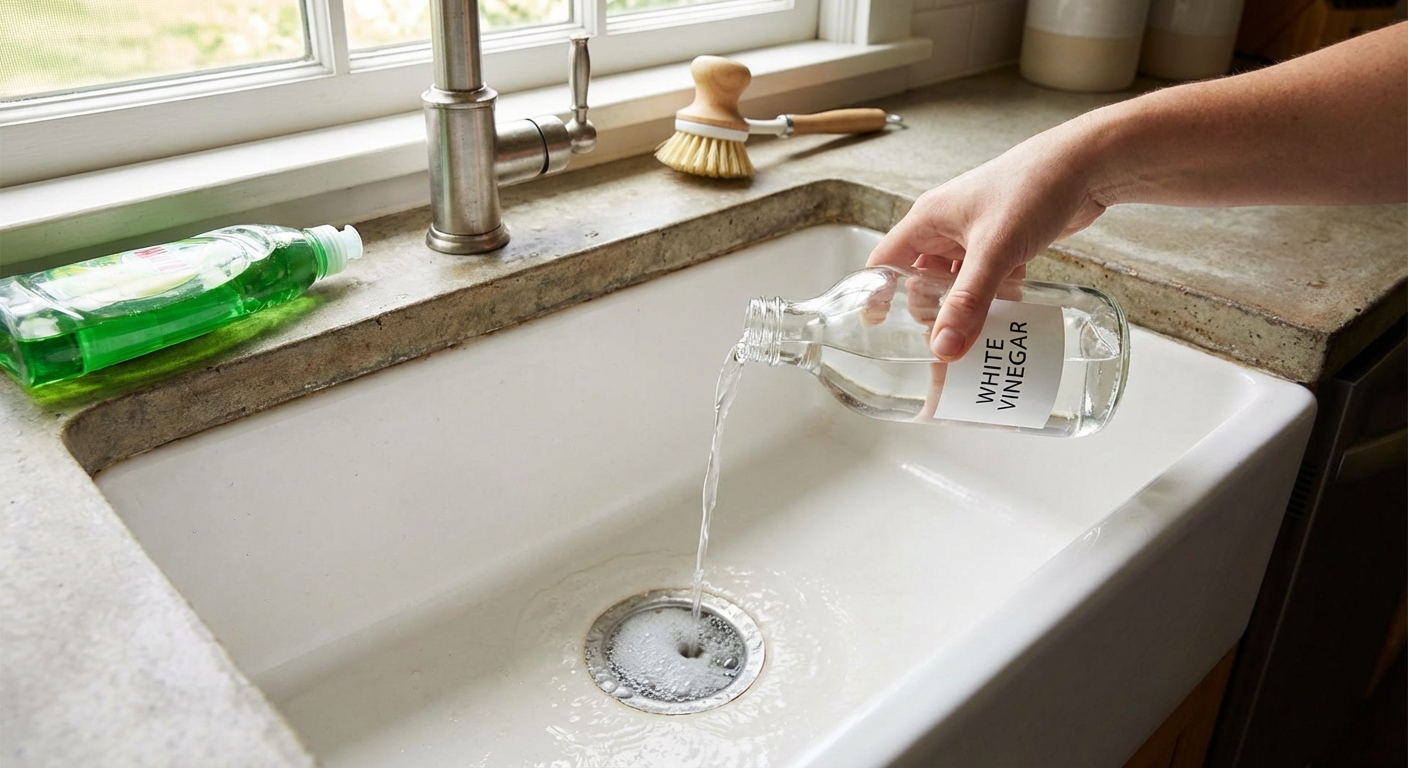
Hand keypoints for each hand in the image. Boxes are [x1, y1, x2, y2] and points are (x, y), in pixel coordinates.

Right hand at [867, 120, 1108, 360]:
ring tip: (973, 336)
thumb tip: (943, 347)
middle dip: (929, 310)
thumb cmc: (1033, 188)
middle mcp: (945, 227)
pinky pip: (985, 278)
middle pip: (920, 278)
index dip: (877, 294)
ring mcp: (974, 234)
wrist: (1088, 164)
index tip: (879, 328)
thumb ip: (969, 301)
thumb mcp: (995, 249)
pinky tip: (1008, 308)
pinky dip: (992, 295)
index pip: (884, 261)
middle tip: (940, 343)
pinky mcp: (1001, 241)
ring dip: (964, 306)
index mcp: (928, 219)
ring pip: (955, 281)